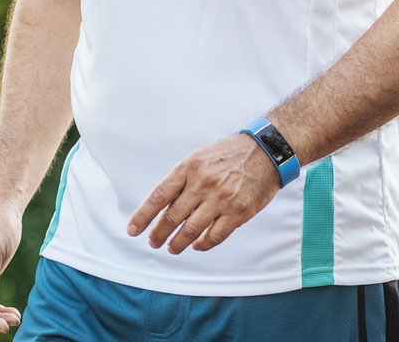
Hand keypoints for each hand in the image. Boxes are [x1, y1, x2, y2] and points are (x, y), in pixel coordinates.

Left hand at [128, 134, 280, 253]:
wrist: (265, 151)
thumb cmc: (229, 155)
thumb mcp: (200, 158)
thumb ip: (181, 180)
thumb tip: (161, 206)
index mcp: (189, 167)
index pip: (159, 196)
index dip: (143, 216)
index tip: (132, 230)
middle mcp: (203, 183)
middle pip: (172, 217)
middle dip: (158, 234)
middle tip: (154, 242)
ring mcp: (221, 199)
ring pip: (191, 231)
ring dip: (178, 244)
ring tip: (172, 248)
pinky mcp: (238, 211)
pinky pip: (214, 236)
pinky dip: (203, 244)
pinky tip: (197, 245)